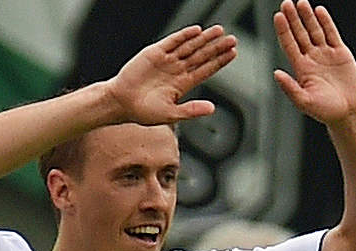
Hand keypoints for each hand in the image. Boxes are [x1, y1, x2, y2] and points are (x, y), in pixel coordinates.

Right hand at [105, 25, 236, 124]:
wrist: (121, 103)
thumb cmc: (145, 112)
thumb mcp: (172, 114)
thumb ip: (192, 110)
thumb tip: (212, 108)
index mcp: (184, 84)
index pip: (207, 69)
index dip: (220, 61)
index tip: (233, 53)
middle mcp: (178, 69)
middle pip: (202, 55)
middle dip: (217, 47)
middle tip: (232, 39)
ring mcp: (167, 60)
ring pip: (190, 46)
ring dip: (204, 38)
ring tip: (219, 31)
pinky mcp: (154, 53)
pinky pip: (172, 41)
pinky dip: (184, 36)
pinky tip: (196, 31)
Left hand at [272, 1, 355, 124]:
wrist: (348, 114)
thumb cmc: (326, 112)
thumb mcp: (304, 102)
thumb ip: (290, 87)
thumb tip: (276, 73)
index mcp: (301, 68)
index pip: (289, 44)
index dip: (283, 30)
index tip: (278, 16)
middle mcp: (312, 58)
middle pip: (300, 34)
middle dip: (293, 19)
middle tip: (286, 3)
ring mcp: (326, 54)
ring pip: (315, 31)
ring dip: (308, 17)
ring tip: (301, 3)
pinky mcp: (341, 54)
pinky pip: (332, 34)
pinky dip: (326, 22)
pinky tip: (319, 11)